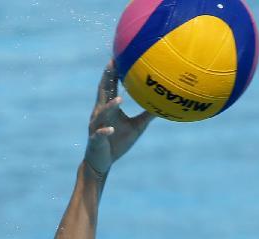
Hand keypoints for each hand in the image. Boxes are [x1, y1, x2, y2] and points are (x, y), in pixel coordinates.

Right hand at [84, 61, 153, 177]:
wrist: (102, 161)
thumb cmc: (118, 142)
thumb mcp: (136, 127)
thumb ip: (146, 115)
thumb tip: (162, 106)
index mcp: (108, 108)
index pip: (110, 87)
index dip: (112, 72)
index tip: (117, 57)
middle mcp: (100, 113)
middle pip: (102, 92)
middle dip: (106, 78)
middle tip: (112, 64)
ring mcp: (96, 126)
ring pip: (102, 113)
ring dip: (110, 107)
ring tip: (120, 100)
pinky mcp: (96, 140)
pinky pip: (100, 134)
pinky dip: (105, 131)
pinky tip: (111, 129)